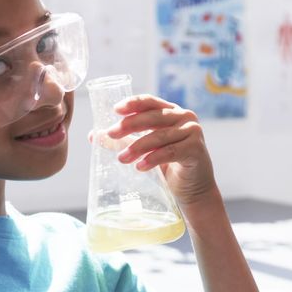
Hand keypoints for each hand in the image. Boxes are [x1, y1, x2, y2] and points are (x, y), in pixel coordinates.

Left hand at [107, 95, 219, 213]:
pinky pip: (170, 152)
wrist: (193, 189)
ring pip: (159, 136)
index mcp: (171, 112)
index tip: (115, 110)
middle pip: (153, 117)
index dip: (133, 103)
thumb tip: (95, 135)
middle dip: (129, 125)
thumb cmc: (169, 166)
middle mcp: (184, 117)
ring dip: (138, 147)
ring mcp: (192, 132)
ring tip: (122, 159)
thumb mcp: (145, 150)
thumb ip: (124, 141)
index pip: (150, 101)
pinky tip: (140, 167)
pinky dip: (153, 159)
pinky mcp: (196, 149)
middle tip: (111, 134)